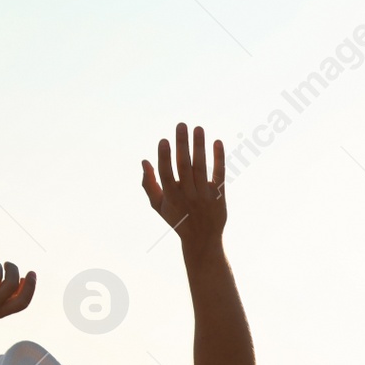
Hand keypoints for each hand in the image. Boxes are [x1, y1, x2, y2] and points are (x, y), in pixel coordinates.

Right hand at [141, 123, 225, 252]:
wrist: (202, 240)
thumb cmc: (177, 219)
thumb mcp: (159, 206)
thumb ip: (149, 184)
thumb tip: (144, 161)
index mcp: (171, 197)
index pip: (166, 174)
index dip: (164, 157)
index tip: (164, 140)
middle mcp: (188, 196)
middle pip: (184, 167)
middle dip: (182, 145)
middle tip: (181, 125)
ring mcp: (204, 196)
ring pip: (201, 167)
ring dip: (199, 146)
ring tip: (198, 128)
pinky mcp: (218, 195)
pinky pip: (219, 174)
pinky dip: (219, 158)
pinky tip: (217, 142)